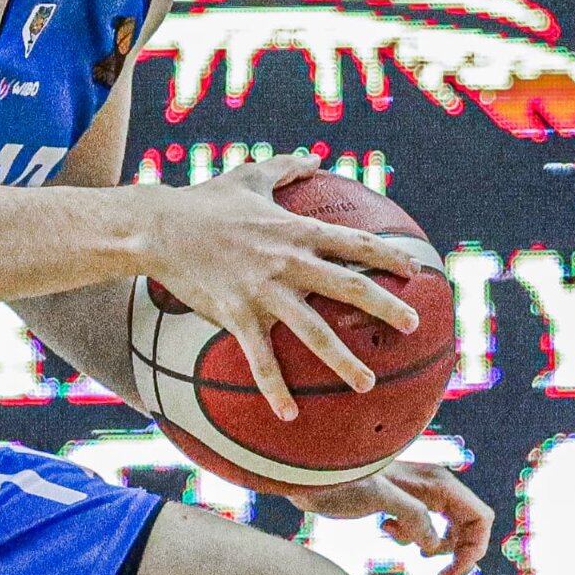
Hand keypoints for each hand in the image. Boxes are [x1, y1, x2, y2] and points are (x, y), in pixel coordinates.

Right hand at [141, 157, 435, 421]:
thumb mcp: (248, 176)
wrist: (159, 228)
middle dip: (386, 305)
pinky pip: (261, 358)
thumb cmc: (203, 202)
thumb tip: (313, 159)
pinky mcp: (237, 314)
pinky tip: (290, 415)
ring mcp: (264, 290)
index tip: (415, 270)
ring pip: (314, 330)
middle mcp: (288, 261)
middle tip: (414, 323)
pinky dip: (276, 388)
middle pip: (349, 286)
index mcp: (296, 230)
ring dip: (344, 360)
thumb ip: (284, 167)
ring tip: (368, 384)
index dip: (389, 256)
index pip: (355, 243)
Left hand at [302, 455, 493, 574]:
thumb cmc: (340, 478)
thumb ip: (411, 516)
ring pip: (448, 529)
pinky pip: (424, 528)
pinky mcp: (399, 505)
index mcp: (437, 483)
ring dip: (436, 548)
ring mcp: (418, 496)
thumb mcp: (377, 494)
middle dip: (460, 556)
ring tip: (409, 547)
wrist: (309, 473)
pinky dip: (412, 539)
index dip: (473, 550)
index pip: (479, 518)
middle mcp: (434, 487)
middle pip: (469, 527)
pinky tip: (386, 528)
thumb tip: (433, 546)